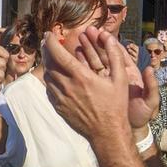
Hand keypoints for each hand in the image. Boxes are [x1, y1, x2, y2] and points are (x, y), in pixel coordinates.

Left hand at [42, 26, 159, 144]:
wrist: (106, 132)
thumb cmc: (115, 106)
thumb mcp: (120, 79)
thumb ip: (114, 55)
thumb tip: (109, 37)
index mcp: (81, 76)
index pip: (57, 53)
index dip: (50, 41)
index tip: (49, 34)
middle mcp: (67, 86)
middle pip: (48, 63)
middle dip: (46, 49)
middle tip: (47, 41)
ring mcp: (61, 98)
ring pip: (47, 76)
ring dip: (47, 63)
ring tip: (50, 55)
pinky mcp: (58, 107)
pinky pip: (49, 88)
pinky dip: (50, 78)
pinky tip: (54, 74)